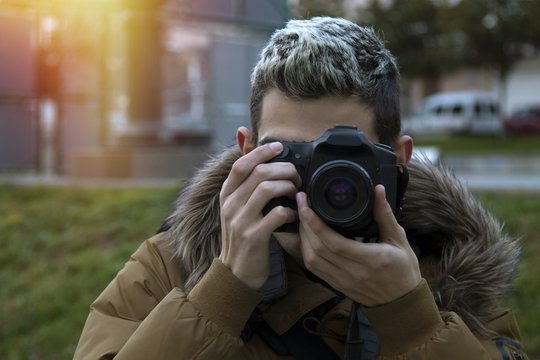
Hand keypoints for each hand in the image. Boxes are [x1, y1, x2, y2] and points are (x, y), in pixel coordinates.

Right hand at [219, 142, 299, 289]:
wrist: (236, 273)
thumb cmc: (242, 235)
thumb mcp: (237, 207)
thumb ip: (245, 181)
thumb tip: (244, 138)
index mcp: (226, 195)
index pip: (241, 164)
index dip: (261, 152)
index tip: (280, 147)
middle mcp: (230, 205)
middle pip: (258, 173)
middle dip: (283, 169)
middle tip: (296, 175)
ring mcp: (240, 221)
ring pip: (267, 189)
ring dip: (288, 187)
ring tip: (296, 193)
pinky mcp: (254, 237)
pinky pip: (276, 214)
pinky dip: (290, 210)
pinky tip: (294, 213)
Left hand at [297, 185, 421, 306]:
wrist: (402, 304)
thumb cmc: (403, 270)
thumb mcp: (399, 240)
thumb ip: (385, 215)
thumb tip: (377, 189)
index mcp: (370, 259)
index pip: (334, 242)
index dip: (315, 223)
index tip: (306, 204)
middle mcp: (353, 272)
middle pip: (317, 249)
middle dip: (304, 224)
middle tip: (301, 203)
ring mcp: (342, 281)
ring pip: (311, 260)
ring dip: (302, 237)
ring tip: (302, 217)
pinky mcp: (336, 286)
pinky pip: (314, 269)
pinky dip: (305, 251)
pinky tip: (305, 237)